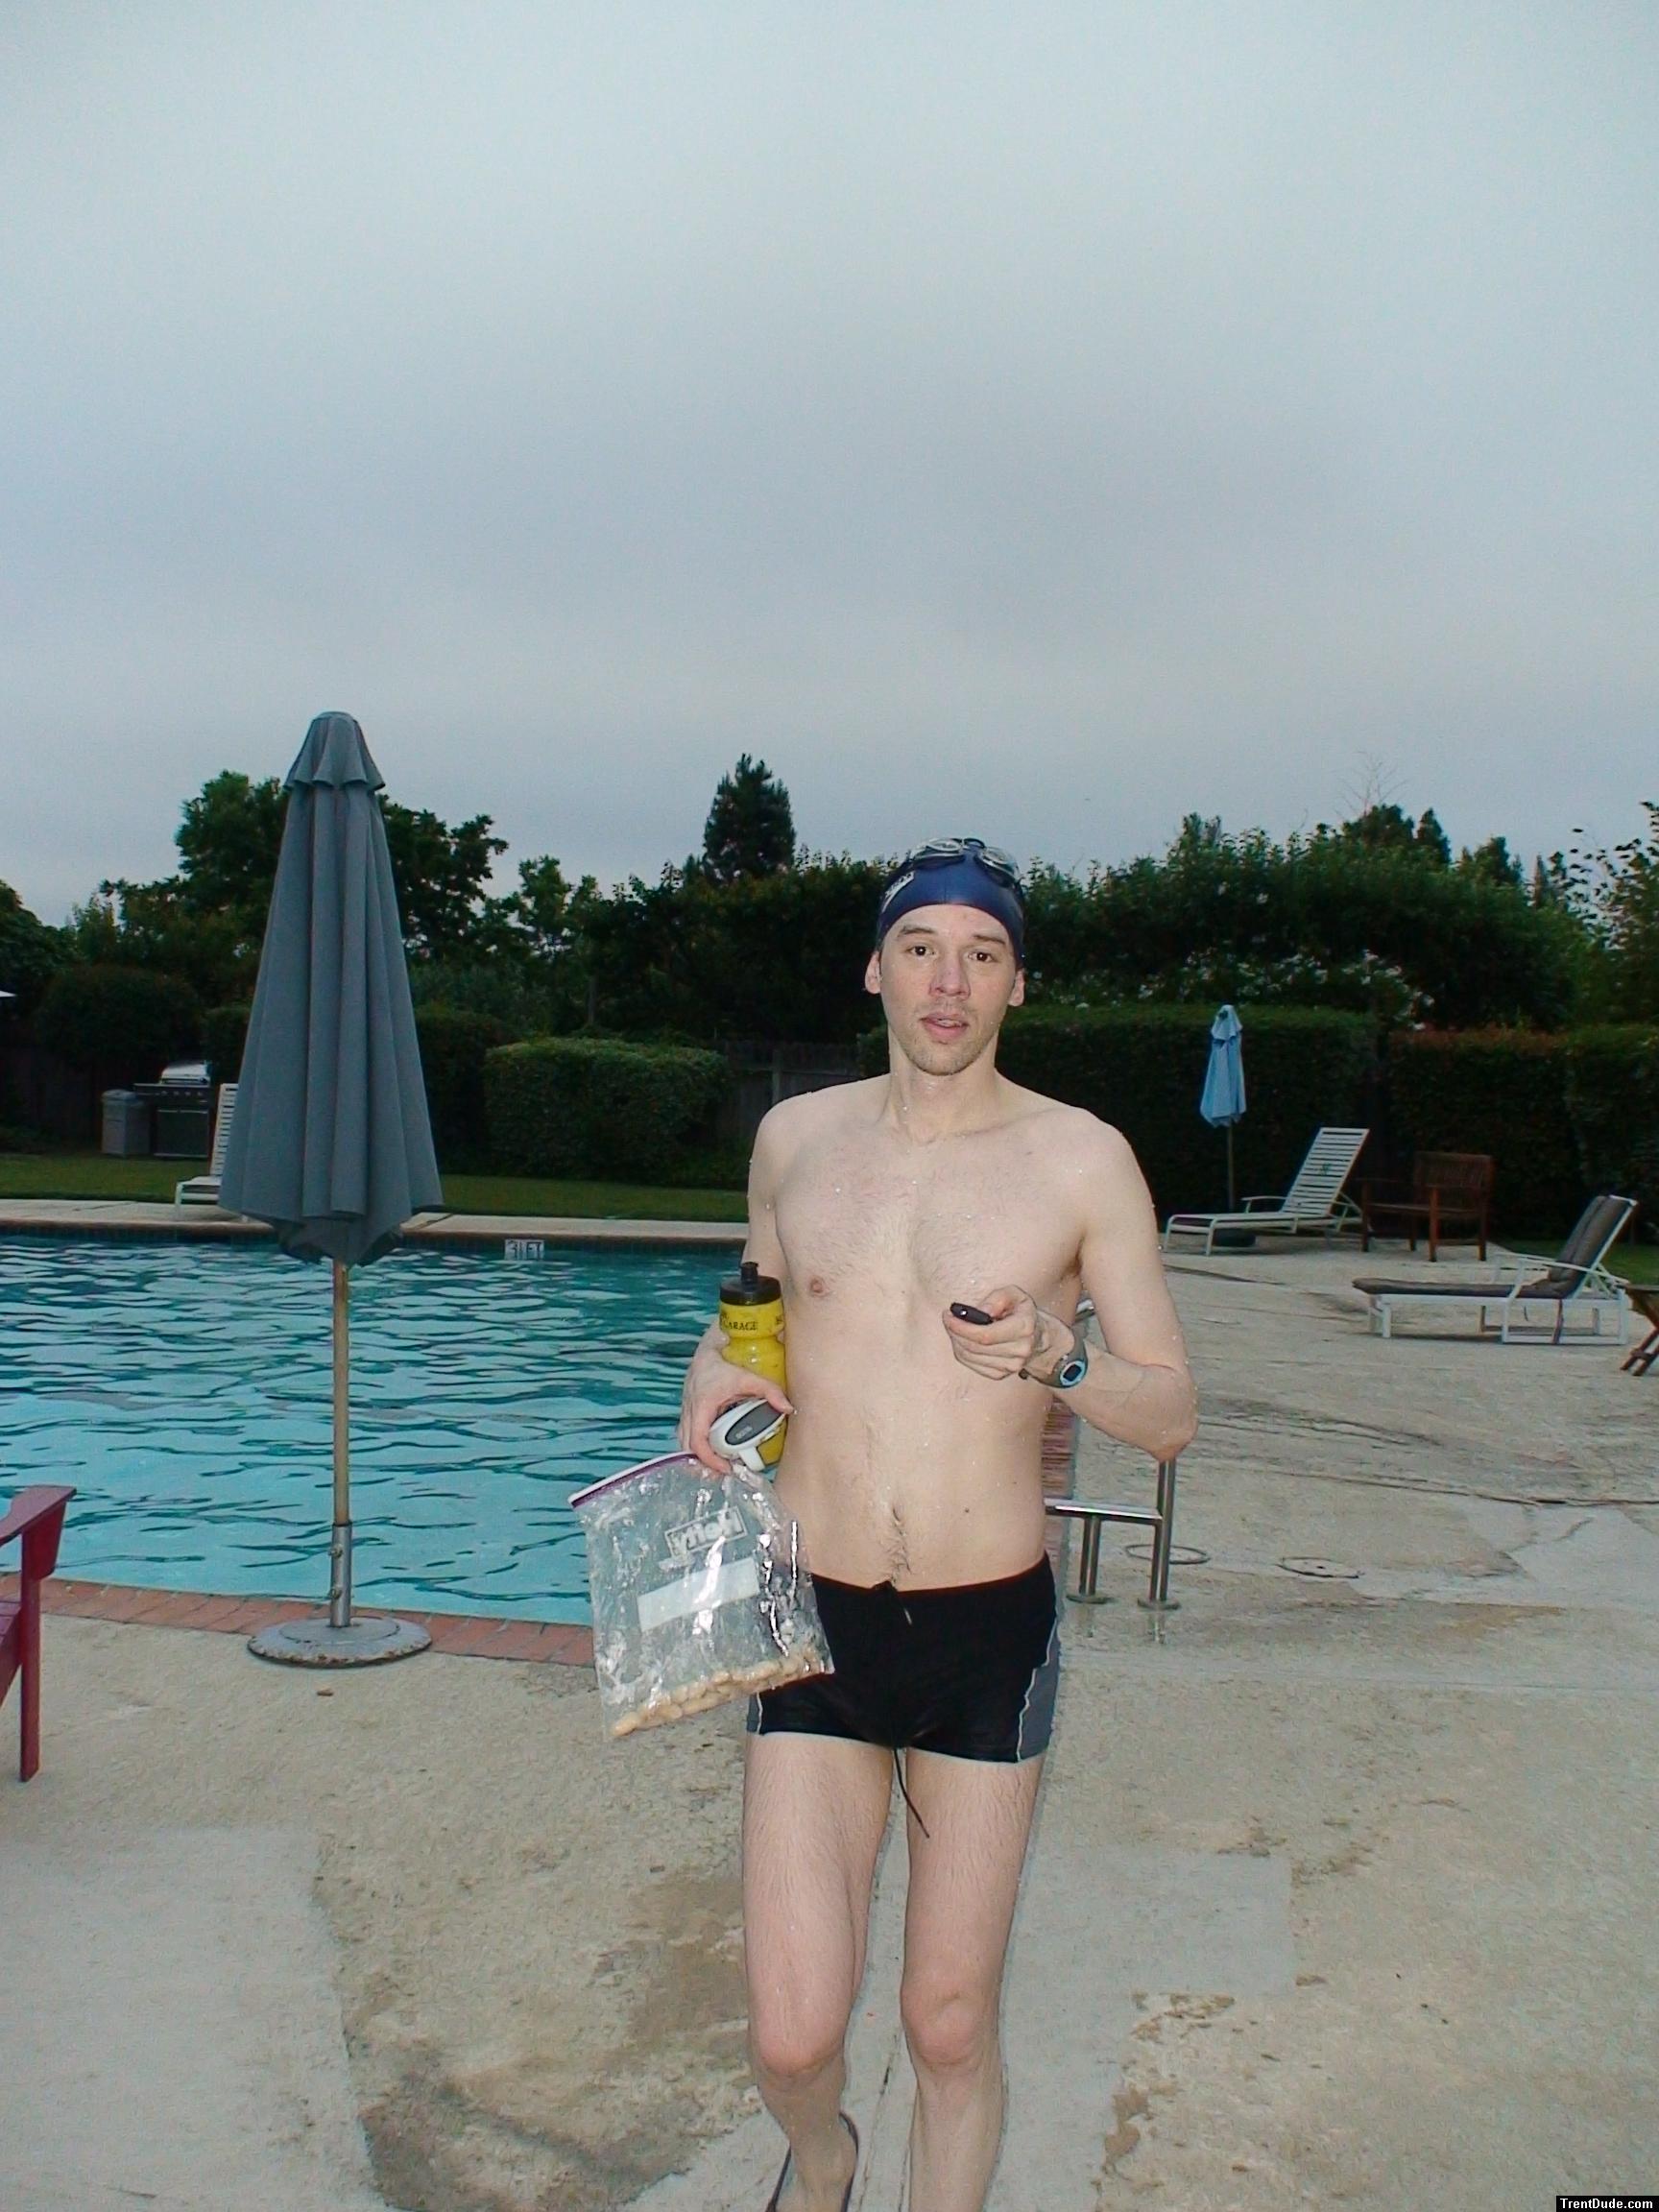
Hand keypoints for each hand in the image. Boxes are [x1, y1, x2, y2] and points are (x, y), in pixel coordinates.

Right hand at [678, 1336, 793, 1473]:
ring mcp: (686, 1410)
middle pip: (688, 1446)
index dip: (709, 1459)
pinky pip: (686, 1433)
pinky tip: (712, 1449)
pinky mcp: (688, 1410)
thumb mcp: (749, 1377)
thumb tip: (789, 1408)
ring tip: (720, 1464)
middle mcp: (690, 1410)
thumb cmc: (725, 1362)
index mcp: (702, 1406)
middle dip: (704, 1463)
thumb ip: (771, 1391)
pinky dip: (696, 1445)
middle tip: (725, 1472)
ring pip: (684, 1441)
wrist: (708, 1349)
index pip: (698, 1441)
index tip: (726, 1468)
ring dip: (699, 1455)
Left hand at [941, 1287, 1072, 1383]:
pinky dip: (962, 1352)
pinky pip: (972, 1365)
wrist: (1038, 1337)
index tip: (948, 1315)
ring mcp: (1011, 1366)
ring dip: (956, 1341)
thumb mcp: (1014, 1294)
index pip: (985, 1335)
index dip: (961, 1327)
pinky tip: (962, 1340)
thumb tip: (980, 1311)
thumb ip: (997, 1298)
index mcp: (1023, 1328)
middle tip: (948, 1318)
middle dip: (955, 1332)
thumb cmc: (1022, 1313)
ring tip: (954, 1327)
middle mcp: (1019, 1351)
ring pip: (970, 1357)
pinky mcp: (1001, 1374)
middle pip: (974, 1347)